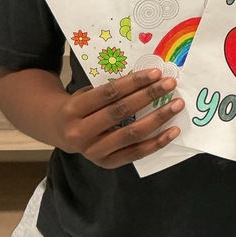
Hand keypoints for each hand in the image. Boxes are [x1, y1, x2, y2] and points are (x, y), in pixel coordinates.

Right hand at [58, 68, 183, 168]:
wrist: (59, 131)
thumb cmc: (80, 106)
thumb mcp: (86, 92)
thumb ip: (110, 89)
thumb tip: (148, 79)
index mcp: (74, 109)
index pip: (109, 93)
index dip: (134, 82)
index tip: (156, 73)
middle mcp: (81, 132)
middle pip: (121, 112)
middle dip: (149, 95)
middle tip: (170, 84)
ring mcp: (93, 151)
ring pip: (131, 134)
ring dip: (158, 118)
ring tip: (177, 105)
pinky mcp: (106, 163)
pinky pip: (137, 153)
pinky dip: (157, 142)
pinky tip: (173, 130)